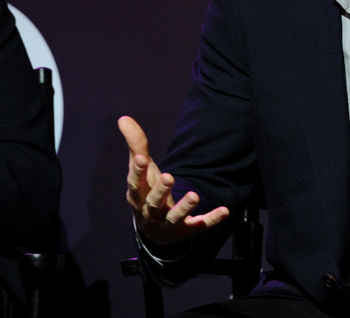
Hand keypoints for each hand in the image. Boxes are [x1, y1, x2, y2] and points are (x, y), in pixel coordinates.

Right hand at [118, 116, 228, 244]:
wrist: (154, 232)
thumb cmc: (146, 192)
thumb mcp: (141, 170)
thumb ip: (136, 145)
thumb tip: (124, 118)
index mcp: (138, 196)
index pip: (135, 184)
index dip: (137, 171)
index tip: (141, 158)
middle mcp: (151, 211)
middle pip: (154, 202)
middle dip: (161, 190)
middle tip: (169, 176)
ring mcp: (169, 222)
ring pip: (175, 216)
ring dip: (185, 207)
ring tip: (195, 195)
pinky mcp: (187, 229)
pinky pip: (200, 225)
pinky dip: (211, 219)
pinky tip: (225, 211)